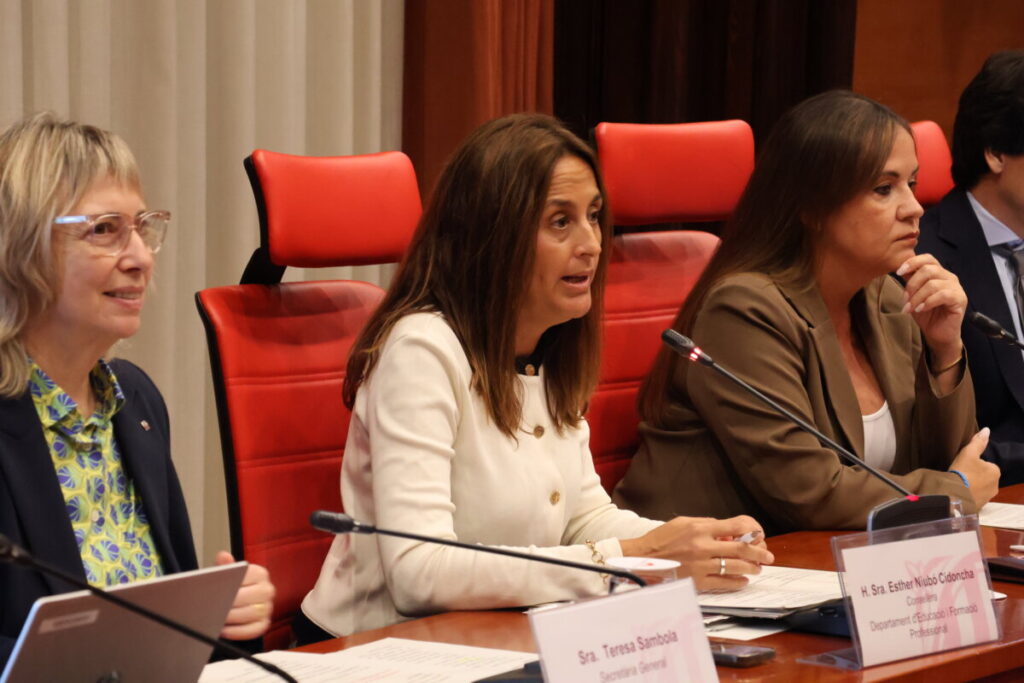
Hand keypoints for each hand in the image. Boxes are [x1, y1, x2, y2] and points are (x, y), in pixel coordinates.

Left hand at [215, 551, 274, 639]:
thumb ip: (225, 566)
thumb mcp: (227, 574)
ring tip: (216, 619)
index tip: (218, 591)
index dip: (231, 585)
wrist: (235, 601)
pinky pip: (254, 630)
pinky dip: (238, 632)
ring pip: (252, 614)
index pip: (248, 577)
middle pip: (249, 597)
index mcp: (260, 574)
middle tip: (213, 608)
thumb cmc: (231, 587)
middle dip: (230, 604)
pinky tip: (224, 631)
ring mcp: (268, 607)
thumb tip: (223, 556)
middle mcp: (267, 590)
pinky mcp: (265, 623)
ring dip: (233, 618)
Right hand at [620, 516, 773, 590]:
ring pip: (735, 567)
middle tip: (768, 556)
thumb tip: (727, 530)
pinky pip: (723, 583)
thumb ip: (706, 524)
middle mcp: (703, 547)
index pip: (735, 526)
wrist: (643, 559)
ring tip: (757, 569)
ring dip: (751, 568)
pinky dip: (736, 582)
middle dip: (759, 553)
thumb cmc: (661, 539)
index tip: (759, 534)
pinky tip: (742, 580)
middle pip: (740, 549)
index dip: (751, 530)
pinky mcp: (697, 581)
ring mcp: (701, 565)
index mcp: (700, 529)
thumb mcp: (682, 522)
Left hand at [897, 255, 966, 363]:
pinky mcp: (960, 300)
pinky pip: (942, 295)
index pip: (928, 258)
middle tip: (904, 299)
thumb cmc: (925, 313)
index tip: (898, 272)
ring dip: (917, 297)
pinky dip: (927, 302)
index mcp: (938, 273)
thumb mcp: (913, 294)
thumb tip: (899, 267)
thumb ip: (909, 280)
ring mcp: (956, 288)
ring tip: (910, 308)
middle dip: (912, 285)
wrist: (937, 333)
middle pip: (928, 270)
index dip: (912, 262)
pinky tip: (920, 309)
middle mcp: (949, 277)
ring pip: (933, 284)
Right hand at [949, 428, 999, 507]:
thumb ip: (978, 442)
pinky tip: (957, 492)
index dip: (974, 464)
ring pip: (979, 488)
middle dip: (974, 476)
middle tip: (959, 474)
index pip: (986, 465)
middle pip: (983, 477)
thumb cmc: (962, 471)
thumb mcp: (968, 453)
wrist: (954, 495)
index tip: (963, 466)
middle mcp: (995, 486)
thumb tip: (987, 430)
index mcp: (995, 471)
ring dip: (971, 486)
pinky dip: (967, 495)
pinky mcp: (979, 506)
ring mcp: (987, 498)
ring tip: (957, 483)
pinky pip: (973, 498)